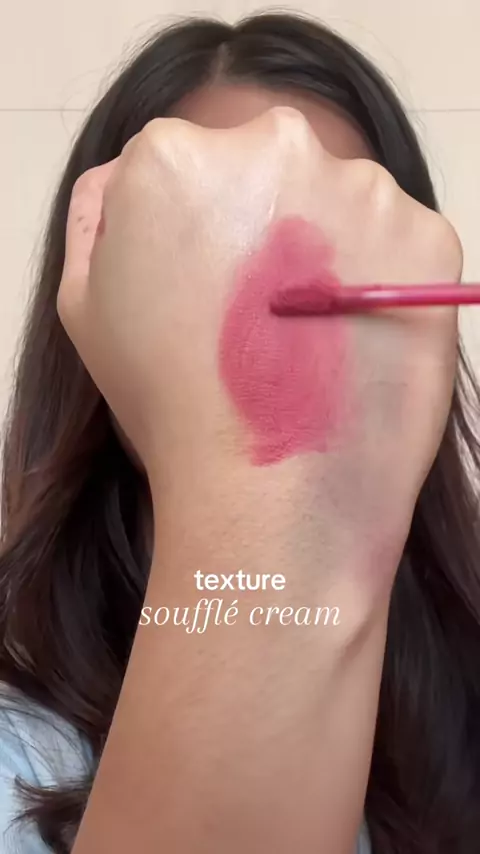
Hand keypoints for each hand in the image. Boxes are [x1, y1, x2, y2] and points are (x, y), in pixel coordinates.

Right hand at [57, 107, 461, 599]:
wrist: (264, 488)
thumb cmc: (167, 400)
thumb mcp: (85, 300)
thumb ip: (103, 214)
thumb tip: (136, 186)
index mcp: (175, 156)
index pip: (192, 166)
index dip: (200, 232)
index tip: (208, 286)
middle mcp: (274, 145)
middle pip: (271, 170)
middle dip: (265, 224)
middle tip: (261, 310)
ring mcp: (364, 188)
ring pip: (341, 204)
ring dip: (328, 252)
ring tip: (309, 338)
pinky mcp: (428, 237)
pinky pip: (398, 246)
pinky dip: (380, 284)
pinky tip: (353, 342)